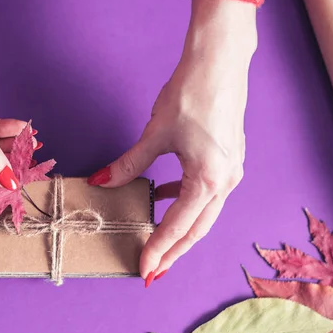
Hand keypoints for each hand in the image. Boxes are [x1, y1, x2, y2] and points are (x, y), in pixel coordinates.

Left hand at [88, 0, 257, 283]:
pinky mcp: (228, 159)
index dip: (158, 249)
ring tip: (158, 244)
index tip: (143, 269)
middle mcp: (226, 182)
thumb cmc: (191, 95)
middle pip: (197, 229)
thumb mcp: (155, 134)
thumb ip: (128, 164)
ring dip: (181, 231)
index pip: (178, 227)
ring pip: (204, 214)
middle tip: (154, 271)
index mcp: (208, 180)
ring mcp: (231, 171)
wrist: (220, 61)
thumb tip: (101, 181)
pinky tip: (165, 197)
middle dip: (174, 252)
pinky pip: (207, 193)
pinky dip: (186, 204)